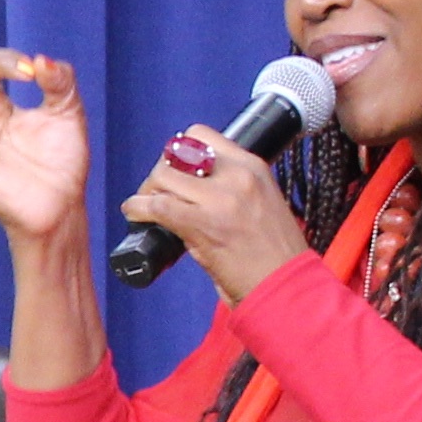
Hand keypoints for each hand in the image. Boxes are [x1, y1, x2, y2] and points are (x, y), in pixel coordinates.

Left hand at [114, 122, 314, 303]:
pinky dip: (137, 209)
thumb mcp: (262, 203)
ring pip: (163, 176)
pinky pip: (157, 206)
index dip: (178, 152)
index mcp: (253, 167)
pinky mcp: (202, 224)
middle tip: (155, 194)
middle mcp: (237, 175)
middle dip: (159, 173)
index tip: (173, 171)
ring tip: (146, 207)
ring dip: (147, 191)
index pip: (202, 136)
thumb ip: (231, 188)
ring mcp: (219, 198)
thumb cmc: (275, 255)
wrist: (286, 285)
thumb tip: (191, 187)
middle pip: (176, 154)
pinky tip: (135, 215)